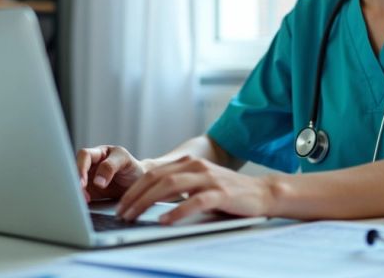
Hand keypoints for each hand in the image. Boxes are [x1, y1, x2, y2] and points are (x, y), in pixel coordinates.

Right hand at [75, 145, 145, 201]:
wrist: (139, 181)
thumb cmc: (132, 167)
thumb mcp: (124, 161)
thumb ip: (111, 166)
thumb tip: (97, 181)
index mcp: (98, 153)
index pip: (84, 156)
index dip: (81, 168)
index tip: (83, 182)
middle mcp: (91, 166)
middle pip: (75, 171)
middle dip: (76, 183)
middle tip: (81, 194)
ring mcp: (89, 179)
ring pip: (76, 184)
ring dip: (78, 193)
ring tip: (86, 200)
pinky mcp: (91, 192)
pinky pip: (82, 196)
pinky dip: (81, 200)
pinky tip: (85, 205)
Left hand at [116, 155, 275, 223]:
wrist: (262, 193)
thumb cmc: (229, 194)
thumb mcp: (200, 186)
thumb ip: (179, 189)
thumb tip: (149, 203)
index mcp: (189, 163)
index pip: (153, 173)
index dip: (134, 189)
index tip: (121, 205)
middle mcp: (196, 166)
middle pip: (156, 178)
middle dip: (135, 197)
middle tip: (122, 213)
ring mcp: (208, 178)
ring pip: (170, 186)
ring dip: (147, 202)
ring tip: (135, 216)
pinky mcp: (220, 192)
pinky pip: (194, 201)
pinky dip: (176, 211)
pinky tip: (164, 220)